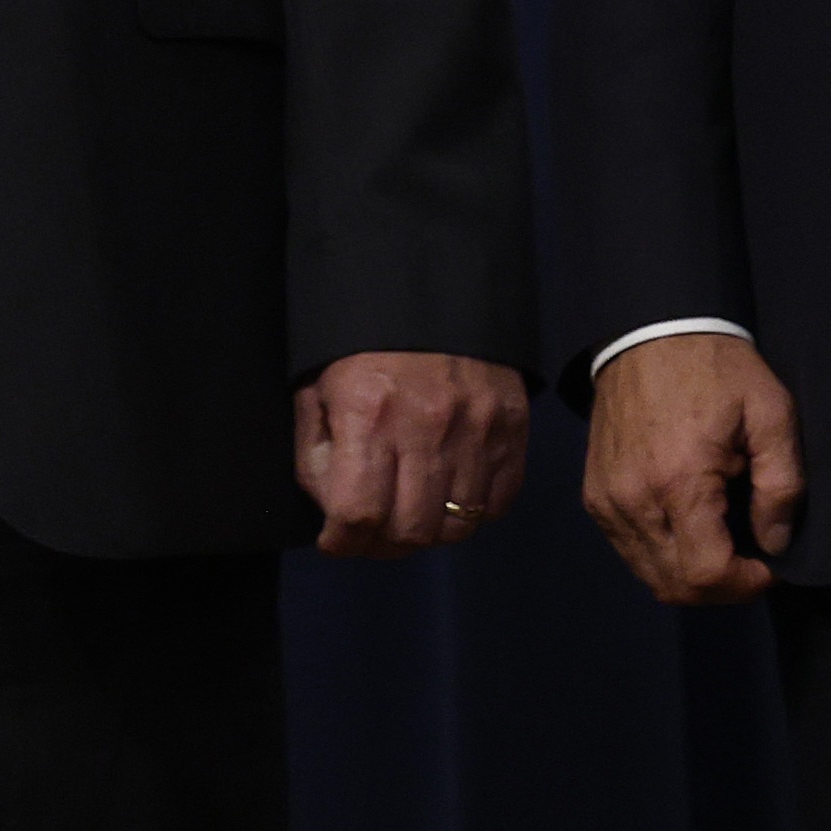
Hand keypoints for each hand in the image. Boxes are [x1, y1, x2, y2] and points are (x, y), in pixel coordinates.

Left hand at [296, 350, 527, 557]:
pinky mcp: (513, 425)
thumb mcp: (318, 391)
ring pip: (457, 525)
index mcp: (369, 415)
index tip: (336, 538)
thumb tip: (335, 516)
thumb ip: (317, 458)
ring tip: (413, 513)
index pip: (358, 516)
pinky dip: (474, 512)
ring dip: (429, 532)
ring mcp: (478, 428)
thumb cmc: (364, 344)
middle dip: (383, 544)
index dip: (341, 542)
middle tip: (374, 531)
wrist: (433, 286)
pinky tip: (452, 493)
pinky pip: (499, 502)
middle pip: (411, 532)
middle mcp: (427, 426)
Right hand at [582, 329, 800, 604]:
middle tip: (752, 561)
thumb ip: (782, 483)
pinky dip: (664, 556)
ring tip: (725, 545)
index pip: (705, 574)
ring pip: (650, 576)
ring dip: (691, 576)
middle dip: (721, 588)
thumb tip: (776, 542)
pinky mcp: (596, 497)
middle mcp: (633, 502)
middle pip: (675, 586)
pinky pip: (630, 551)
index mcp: (679, 481)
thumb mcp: (771, 411)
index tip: (770, 565)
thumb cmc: (717, 368)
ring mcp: (608, 502)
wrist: (652, 331)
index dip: (744, 584)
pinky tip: (692, 529)